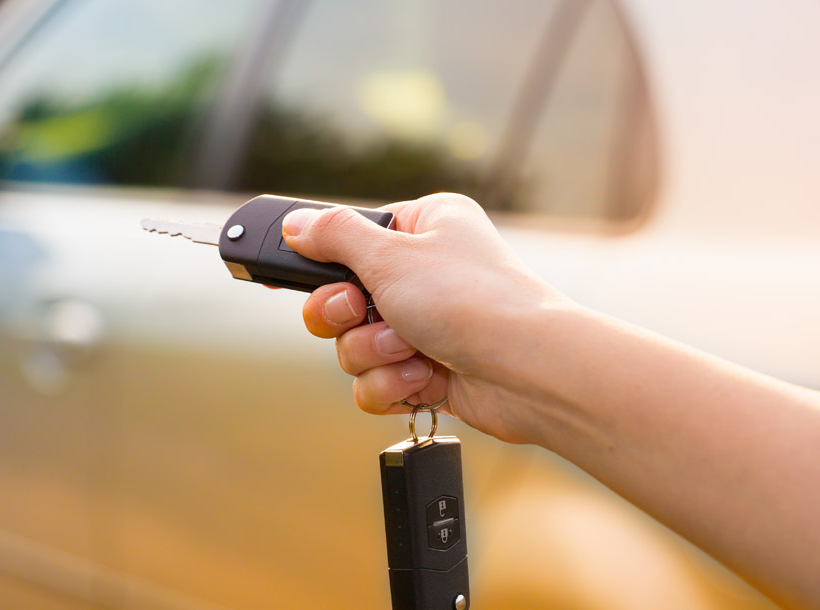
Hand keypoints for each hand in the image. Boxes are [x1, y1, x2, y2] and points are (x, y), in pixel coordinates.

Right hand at [282, 193, 568, 443]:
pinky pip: (376, 382)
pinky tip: (423, 379)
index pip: (349, 239)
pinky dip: (391, 384)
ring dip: (373, 353)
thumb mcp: (389, 254)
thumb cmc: (471, 300)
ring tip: (410, 350)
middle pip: (341, 298)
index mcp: (423, 228)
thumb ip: (333, 236)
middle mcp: (424, 273)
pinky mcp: (428, 373)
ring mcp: (426, 326)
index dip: (321, 263)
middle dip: (345, 317)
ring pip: (353, 347)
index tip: (291, 278)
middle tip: (360, 312)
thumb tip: (295, 224)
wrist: (528, 372)